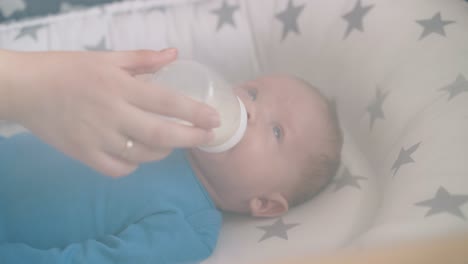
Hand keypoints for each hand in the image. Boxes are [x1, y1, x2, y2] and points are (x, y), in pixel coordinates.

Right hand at [1, 49, 219, 176]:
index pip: (167, 103)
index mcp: (120, 87)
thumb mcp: (108, 58)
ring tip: (171, 142)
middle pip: (161, 135)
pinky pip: (119, 169)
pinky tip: (138, 155)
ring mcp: (98, 138)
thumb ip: (144, 59)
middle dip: (191, 138)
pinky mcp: (84, 155)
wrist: (27, 89)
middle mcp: (113, 114)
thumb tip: (175, 54)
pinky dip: (134, 165)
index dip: (195, 113)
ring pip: (143, 155)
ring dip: (164, 151)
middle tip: (207, 137)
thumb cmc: (69, 69)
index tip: (215, 119)